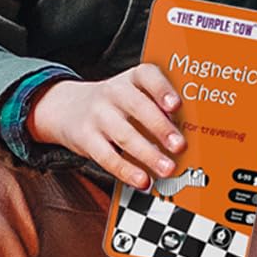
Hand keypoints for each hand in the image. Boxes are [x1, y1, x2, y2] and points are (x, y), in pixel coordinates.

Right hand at [27, 65, 184, 189]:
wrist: (67, 107)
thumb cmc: (116, 104)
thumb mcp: (134, 93)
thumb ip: (159, 108)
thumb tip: (188, 134)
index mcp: (132, 79)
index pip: (147, 75)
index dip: (162, 89)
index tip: (176, 105)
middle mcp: (114, 93)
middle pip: (138, 108)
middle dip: (161, 128)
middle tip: (180, 146)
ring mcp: (97, 115)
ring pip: (125, 136)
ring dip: (149, 155)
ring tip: (167, 169)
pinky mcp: (85, 138)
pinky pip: (107, 157)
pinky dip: (127, 171)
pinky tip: (142, 180)